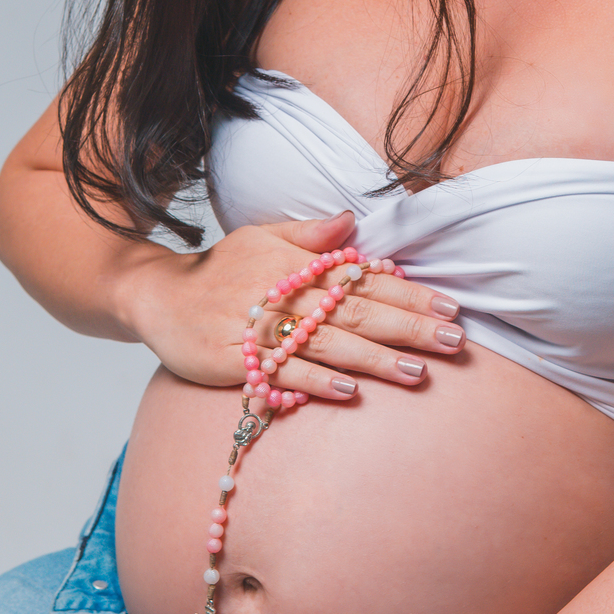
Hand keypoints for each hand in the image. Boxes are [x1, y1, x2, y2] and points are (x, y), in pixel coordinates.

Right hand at [124, 208, 464, 399]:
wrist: (159, 297)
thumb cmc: (221, 270)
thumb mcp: (261, 238)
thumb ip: (310, 235)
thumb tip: (353, 220)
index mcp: (298, 266)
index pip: (364, 279)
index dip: (408, 292)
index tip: (449, 306)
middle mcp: (286, 295)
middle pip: (357, 312)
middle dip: (408, 327)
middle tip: (454, 341)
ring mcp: (262, 330)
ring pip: (329, 345)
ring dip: (375, 359)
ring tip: (417, 372)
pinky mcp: (238, 361)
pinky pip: (283, 374)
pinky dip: (315, 382)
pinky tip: (349, 392)